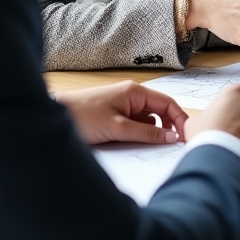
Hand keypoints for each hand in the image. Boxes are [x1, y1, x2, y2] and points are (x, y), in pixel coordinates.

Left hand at [57, 80, 188, 145]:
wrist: (54, 115)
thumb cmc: (82, 116)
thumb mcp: (118, 128)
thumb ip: (147, 134)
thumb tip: (171, 137)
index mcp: (135, 92)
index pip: (168, 104)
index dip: (180, 120)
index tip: (186, 137)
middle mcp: (132, 95)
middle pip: (160, 111)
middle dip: (167, 127)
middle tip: (172, 146)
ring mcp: (123, 104)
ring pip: (147, 119)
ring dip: (151, 132)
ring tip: (152, 147)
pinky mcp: (114, 114)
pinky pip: (135, 123)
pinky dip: (138, 133)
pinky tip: (135, 144)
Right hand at [186, 84, 239, 164]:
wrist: (222, 164)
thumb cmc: (207, 141)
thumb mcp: (194, 124)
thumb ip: (205, 118)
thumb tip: (206, 123)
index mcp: (233, 95)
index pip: (236, 91)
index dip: (231, 103)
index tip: (228, 113)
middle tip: (232, 133)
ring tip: (239, 147)